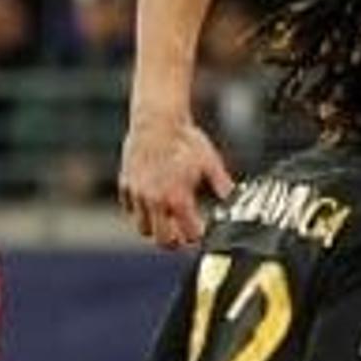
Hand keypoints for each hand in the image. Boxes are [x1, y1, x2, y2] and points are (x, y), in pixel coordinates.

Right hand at [118, 116, 233, 249]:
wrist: (158, 120)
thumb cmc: (186, 140)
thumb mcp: (210, 162)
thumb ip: (223, 184)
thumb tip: (234, 198)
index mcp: (178, 198)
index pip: (188, 234)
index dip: (196, 235)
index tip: (200, 232)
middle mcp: (155, 200)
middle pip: (162, 240)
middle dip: (174, 241)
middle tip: (182, 236)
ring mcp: (138, 194)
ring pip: (143, 228)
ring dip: (155, 228)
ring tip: (167, 221)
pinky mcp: (126, 184)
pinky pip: (130, 209)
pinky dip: (140, 210)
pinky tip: (153, 203)